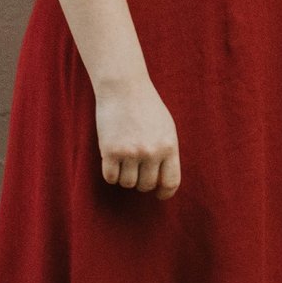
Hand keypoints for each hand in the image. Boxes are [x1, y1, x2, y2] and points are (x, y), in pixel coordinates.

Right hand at [95, 77, 180, 197]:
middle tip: (136, 169)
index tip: (158, 194)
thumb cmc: (146, 106)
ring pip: (127, 183)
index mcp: (169, 146)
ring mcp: (130, 153)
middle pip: (146, 185)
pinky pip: (110, 178)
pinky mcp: (110, 152)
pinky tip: (112, 159)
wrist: (124, 88)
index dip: (164, 192)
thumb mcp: (166, 127)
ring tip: (124, 159)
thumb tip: (163, 181)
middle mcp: (151, 152)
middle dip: (141, 182)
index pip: (171, 182)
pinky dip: (110, 173)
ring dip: (124, 176)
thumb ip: (166, 152)